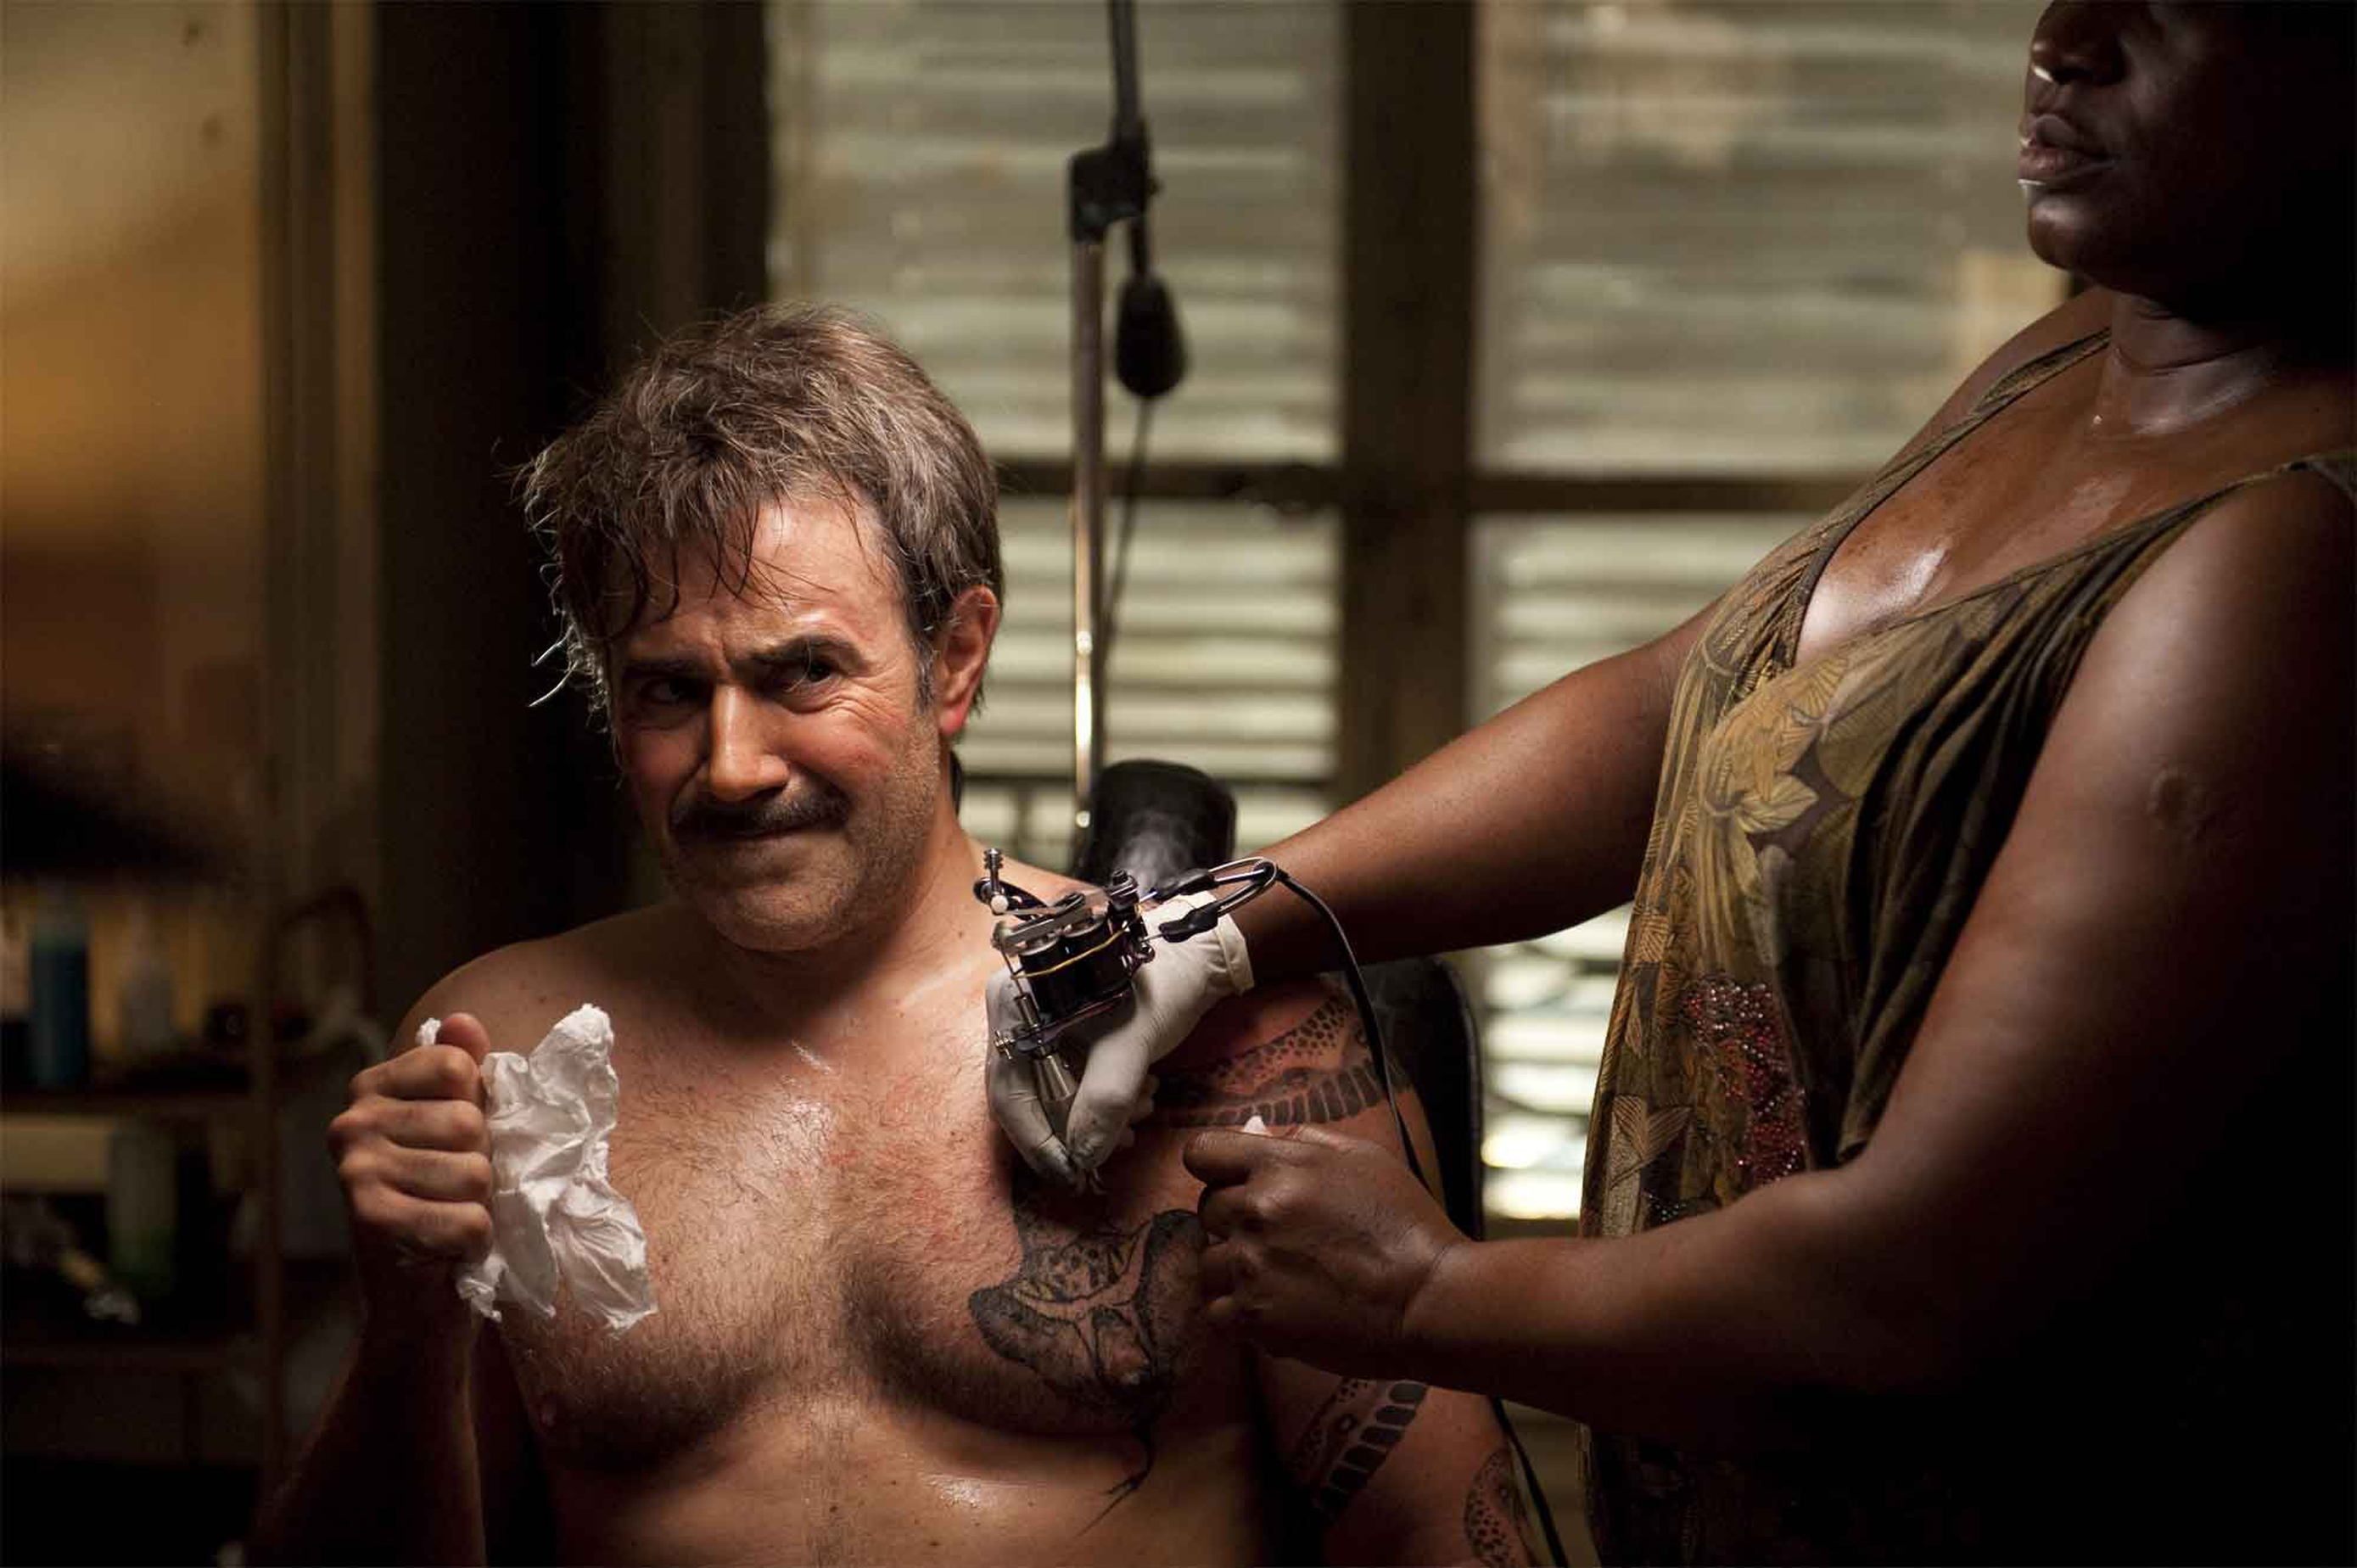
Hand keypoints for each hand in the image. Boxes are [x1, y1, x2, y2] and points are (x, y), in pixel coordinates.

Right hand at [328, 1012, 495, 1342]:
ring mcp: (354, 1170)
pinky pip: (467, 1220)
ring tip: (446, 1221)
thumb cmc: (447, 1202)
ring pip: (475, 1172)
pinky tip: (443, 1252)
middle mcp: (351, 1122)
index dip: (479, 1108)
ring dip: (479, 1207)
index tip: (454, 1143)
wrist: (419, 1305)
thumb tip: (462, 1019)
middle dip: (481, 1165)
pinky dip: (473, 1244)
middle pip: (470, 1122)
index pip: (457, 1066)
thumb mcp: (460, 1129)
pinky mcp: (368, 1221)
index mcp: (372, 1088)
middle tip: (452, 1194)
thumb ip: (465, 1072)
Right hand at [985, 891, 1252, 1182]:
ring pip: (1052, 1093)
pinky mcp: (1064, 1033)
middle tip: (1117, 1148)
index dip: (1035, 1141)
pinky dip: (1101, 1101)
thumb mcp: (1130, 1046)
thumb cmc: (1161, 986)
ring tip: (1141, 1115)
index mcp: (1014, 1002)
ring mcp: (1039, 1023)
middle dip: (1073, 1129)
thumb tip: (1080, 1159)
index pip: (1007, 1089)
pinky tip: (1138, 1102)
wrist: (1198, 956)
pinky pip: (1069, 1082)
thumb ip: (1102, 1103)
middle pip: (1027, 1096)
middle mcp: (1016, 1013)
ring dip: (1095, 1117)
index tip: (1068, 1176)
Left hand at [1184, 1124, 1464, 1376]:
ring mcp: (1251, 1267)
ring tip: (1284, 1276)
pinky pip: (1216, 1311)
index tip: (1234, 1182)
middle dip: (1235, 1219)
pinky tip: (1276, 1307)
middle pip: (1207, 1209)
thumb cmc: (1407, 1226)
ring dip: (1237, 1269)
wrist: (1430, 1300)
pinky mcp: (1255, 1318)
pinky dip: (1239, 1313)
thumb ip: (1304, 1139)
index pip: (1202, 1153)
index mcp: (1280, 1166)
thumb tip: (1254, 1132)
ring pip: (1209, 1263)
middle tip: (1281, 1236)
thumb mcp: (1365, 1158)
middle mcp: (1256, 1212)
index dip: (1215, 1167)